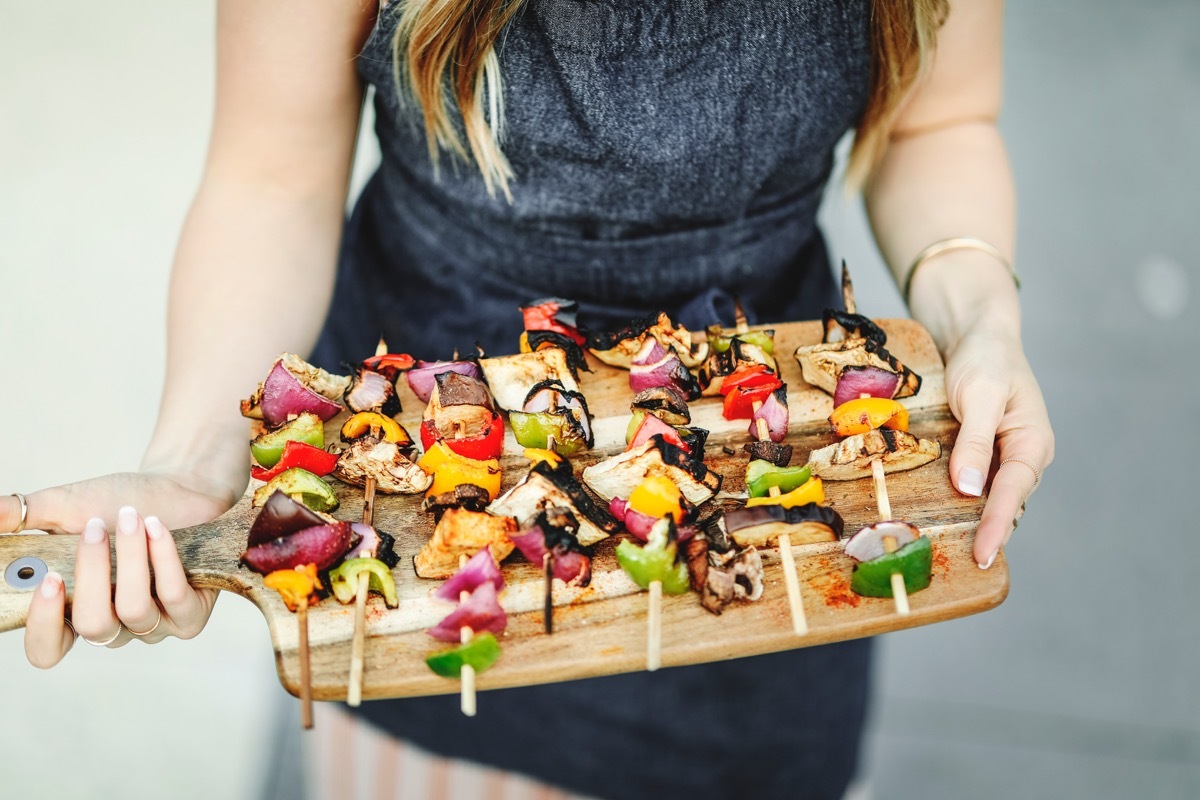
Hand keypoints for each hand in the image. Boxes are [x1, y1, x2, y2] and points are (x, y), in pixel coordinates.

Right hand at [5, 472, 238, 668]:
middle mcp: (113, 626)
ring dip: (132, 557)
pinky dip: (163, 558)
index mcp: (73, 610)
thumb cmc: (118, 501)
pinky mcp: (191, 614)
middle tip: (97, 526)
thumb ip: (21, 515)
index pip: (47, 650)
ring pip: (134, 611)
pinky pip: (174, 598)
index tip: (50, 580)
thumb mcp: (66, 505)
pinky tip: (157, 528)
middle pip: (92, 625)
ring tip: (133, 517)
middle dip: (93, 571)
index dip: (43, 627)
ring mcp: (153, 626)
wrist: (178, 486)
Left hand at [943, 324, 1053, 568]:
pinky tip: (943, 520)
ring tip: (954, 554)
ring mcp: (1002, 456)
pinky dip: (962, 503)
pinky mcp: (982, 454)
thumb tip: (970, 489)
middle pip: (1005, 503)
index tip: (983, 553)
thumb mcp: (980, 394)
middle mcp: (1022, 455)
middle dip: (989, 533)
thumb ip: (975, 441)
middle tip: (966, 566)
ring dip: (975, 523)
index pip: (1013, 492)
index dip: (997, 524)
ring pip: (990, 498)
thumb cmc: (986, 359)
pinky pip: (974, 485)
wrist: (979, 337)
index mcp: (1032, 442)